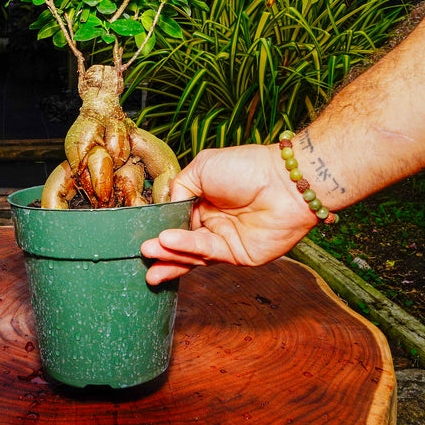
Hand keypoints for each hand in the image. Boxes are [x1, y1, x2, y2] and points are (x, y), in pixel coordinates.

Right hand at [141, 143, 318, 284]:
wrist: (285, 181)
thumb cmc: (248, 167)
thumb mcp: (202, 167)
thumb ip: (180, 188)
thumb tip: (166, 207)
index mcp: (204, 202)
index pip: (175, 221)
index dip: (158, 227)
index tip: (139, 231)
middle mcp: (213, 224)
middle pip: (180, 243)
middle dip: (160, 249)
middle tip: (140, 252)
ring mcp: (225, 241)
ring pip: (190, 254)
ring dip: (168, 254)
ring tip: (148, 252)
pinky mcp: (237, 256)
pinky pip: (207, 254)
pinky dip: (186, 249)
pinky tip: (168, 242)